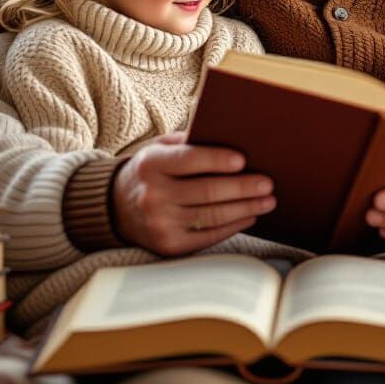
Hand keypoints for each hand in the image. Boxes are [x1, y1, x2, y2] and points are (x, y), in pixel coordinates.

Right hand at [112, 133, 275, 255]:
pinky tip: (249, 215)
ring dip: (245, 208)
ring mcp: (160, 224)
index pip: (189, 160)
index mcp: (151, 164)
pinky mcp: (169, 245)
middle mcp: (153, 195)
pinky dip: (233, 226)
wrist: (117, 207)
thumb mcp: (160, 148)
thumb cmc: (151, 170)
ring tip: (267, 200)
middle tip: (268, 183)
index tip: (243, 160)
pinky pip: (208, 236)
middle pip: (207, 191)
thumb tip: (231, 138)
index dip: (217, 160)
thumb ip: (188, 141)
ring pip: (212, 215)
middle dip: (243, 187)